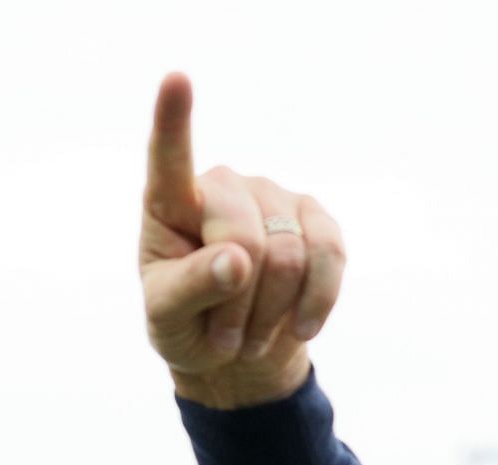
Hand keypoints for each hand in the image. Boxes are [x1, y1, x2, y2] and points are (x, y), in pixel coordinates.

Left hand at [140, 73, 344, 408]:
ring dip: (269, 313)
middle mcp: (224, 188)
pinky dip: (316, 302)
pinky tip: (300, 329)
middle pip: (243, 239)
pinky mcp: (317, 219)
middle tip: (223, 340)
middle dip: (235, 303)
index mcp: (171, 206)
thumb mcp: (166, 319)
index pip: (169, 160)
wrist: (237, 352)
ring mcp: (274, 196)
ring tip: (247, 338)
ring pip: (288, 257)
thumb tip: (236, 259)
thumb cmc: (186, 326)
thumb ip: (188, 289)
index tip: (174, 79)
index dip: (173, 121)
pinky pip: (330, 256)